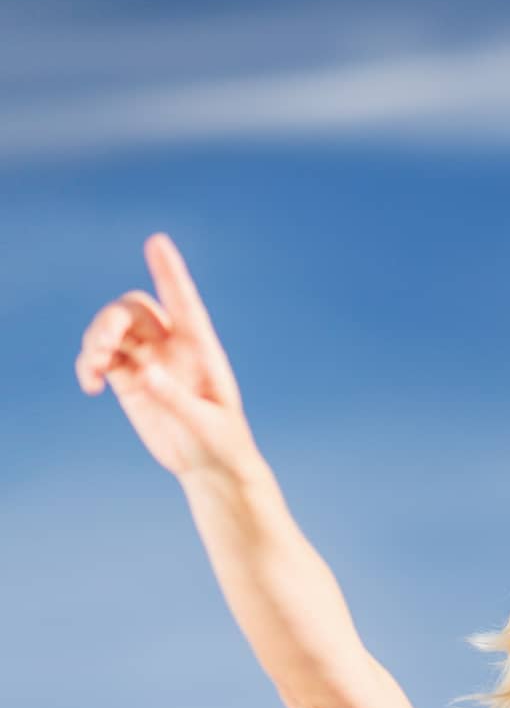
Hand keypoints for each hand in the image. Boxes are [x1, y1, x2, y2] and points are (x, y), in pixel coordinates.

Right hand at [76, 234, 256, 479]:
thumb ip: (175, 398)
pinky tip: (92, 385)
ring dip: (95, 341)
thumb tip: (144, 373)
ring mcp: (148, 360)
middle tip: (102, 346)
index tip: (156, 241)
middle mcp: (171, 346)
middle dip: (111, 320)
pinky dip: (90, 366)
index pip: (184, 301)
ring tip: (94, 369)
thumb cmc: (220, 442)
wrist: (210, 465)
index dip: (169, 272)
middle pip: (134, 310)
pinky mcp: (130, 380)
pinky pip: (101, 360)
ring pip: (113, 330)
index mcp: (201, 347)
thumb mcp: (204, 424)